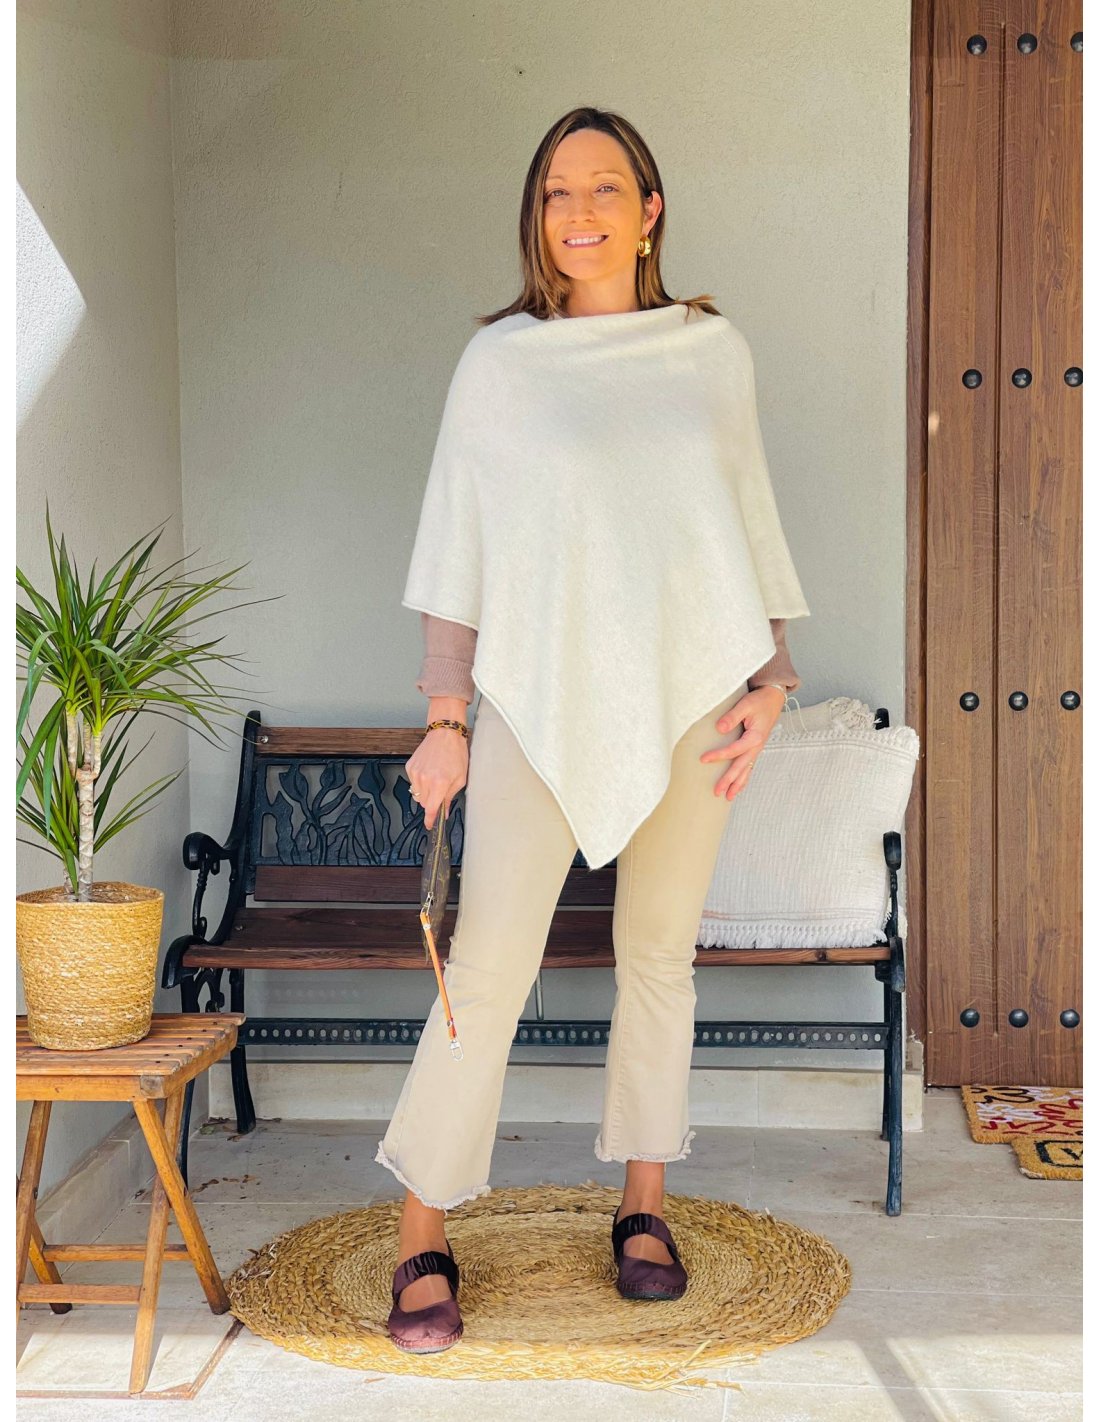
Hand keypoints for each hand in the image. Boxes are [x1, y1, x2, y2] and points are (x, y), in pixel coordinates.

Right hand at [406, 727, 469, 829]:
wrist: (445, 733)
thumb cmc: (455, 752)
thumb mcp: (460, 778)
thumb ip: (451, 797)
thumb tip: (444, 811)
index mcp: (440, 783)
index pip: (431, 809)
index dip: (430, 820)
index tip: (430, 825)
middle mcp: (425, 779)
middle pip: (424, 803)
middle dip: (432, 801)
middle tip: (441, 790)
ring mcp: (415, 773)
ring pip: (417, 794)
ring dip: (426, 792)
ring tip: (435, 778)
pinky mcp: (410, 767)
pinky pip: (413, 783)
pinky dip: (420, 782)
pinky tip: (429, 771)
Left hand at [699, 685, 785, 800]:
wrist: (774, 698)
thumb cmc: (759, 700)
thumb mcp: (746, 704)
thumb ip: (732, 716)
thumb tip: (720, 728)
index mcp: (755, 737)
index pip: (734, 750)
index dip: (719, 756)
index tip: (703, 760)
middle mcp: (757, 746)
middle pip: (741, 767)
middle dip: (729, 781)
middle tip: (716, 792)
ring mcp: (757, 749)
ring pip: (747, 770)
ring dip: (737, 784)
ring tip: (728, 798)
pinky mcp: (755, 748)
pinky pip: (750, 767)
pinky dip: (744, 778)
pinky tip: (738, 787)